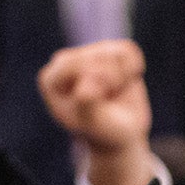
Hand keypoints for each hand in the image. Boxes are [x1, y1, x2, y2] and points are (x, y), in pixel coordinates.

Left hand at [38, 41, 154, 184]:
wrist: (119, 135)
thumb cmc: (103, 131)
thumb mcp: (95, 123)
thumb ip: (87, 102)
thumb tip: (90, 76)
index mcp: (51, 79)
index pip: (80, 67)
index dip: (99, 85)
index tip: (97, 106)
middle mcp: (63, 61)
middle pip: (99, 59)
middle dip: (112, 82)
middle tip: (107, 102)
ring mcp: (85, 53)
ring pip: (116, 53)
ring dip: (123, 79)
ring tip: (112, 94)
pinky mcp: (106, 48)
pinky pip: (129, 50)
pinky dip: (134, 70)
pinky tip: (122, 83)